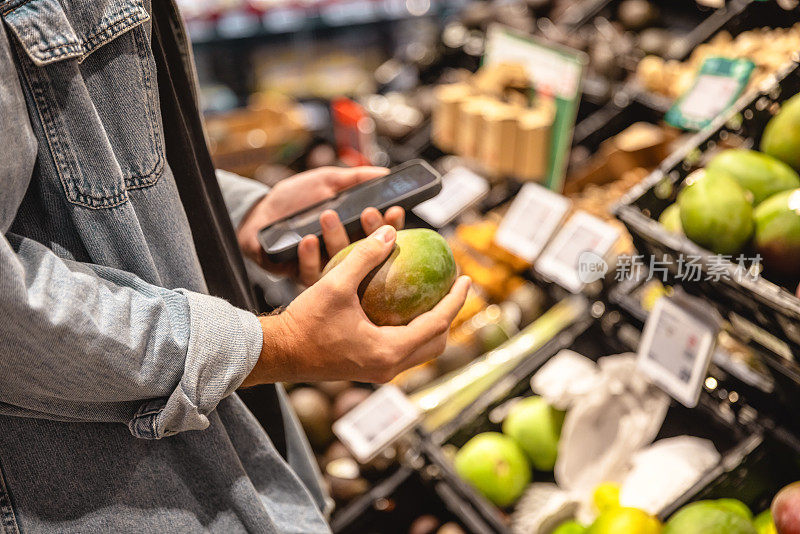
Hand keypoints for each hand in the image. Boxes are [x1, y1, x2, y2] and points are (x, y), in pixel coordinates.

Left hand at [237, 166, 404, 285]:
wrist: (258, 211)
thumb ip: (355, 178)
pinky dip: (309, 256)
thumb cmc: (294, 197)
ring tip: (328, 215)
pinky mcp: (301, 274)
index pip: (381, 232)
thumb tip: (386, 173)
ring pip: (340, 263)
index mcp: (353, 230)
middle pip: (366, 250)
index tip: (394, 210)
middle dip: (370, 231)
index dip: (390, 224)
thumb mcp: (326, 180)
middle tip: (367, 212)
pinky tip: (307, 240)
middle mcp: (343, 251)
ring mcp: (324, 265)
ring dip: (337, 238)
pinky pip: (311, 273)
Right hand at [242, 226, 470, 384]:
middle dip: (449, 316)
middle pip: (435, 344)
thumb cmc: (304, 321)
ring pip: (420, 351)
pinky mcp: (367, 369)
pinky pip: (403, 351)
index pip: (436, 324)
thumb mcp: (335, 284)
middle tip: (452, 289)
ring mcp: (378, 371)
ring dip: (431, 325)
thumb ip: (364, 256)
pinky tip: (405, 309)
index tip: (465, 278)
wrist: (276, 352)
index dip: (455, 300)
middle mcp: (388, 367)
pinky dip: (411, 331)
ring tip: (434, 298)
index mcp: (387, 351)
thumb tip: (391, 232)